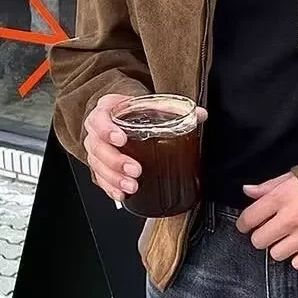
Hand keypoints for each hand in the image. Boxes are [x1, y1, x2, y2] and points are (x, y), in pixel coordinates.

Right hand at [83, 93, 206, 201]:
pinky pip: (100, 179)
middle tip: (135, 169)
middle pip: (97, 148)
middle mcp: (97, 131)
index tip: (121, 138)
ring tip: (132, 186)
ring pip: (97, 165)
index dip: (106, 129)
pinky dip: (110, 188)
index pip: (99, 119)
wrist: (122, 113)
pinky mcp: (100, 165)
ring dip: (114, 178)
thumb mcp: (151, 103)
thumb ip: (174, 108)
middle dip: (116, 161)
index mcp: (107, 110)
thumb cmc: (135, 109)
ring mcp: (98, 149)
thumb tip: (201, 115)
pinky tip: (122, 194)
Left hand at [237, 173, 297, 269]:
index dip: (244, 223)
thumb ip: (269, 185)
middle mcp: (291, 217)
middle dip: (262, 235)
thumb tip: (247, 191)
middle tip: (270, 230)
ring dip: (280, 246)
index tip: (247, 224)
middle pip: (259, 240)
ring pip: (276, 254)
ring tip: (290, 237)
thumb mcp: (295, 175)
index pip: (249, 217)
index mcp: (282, 196)